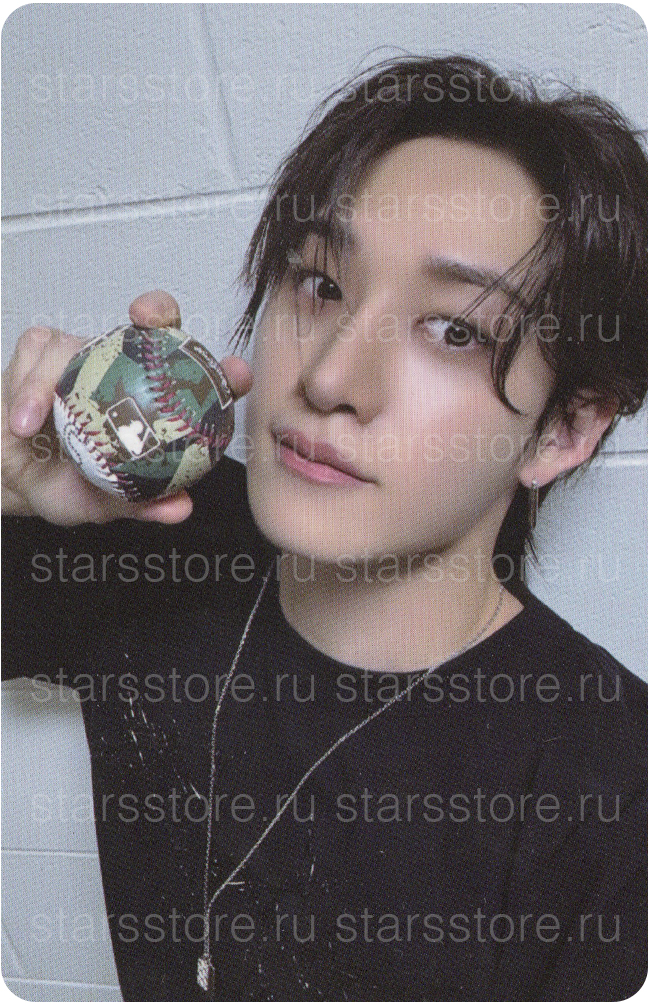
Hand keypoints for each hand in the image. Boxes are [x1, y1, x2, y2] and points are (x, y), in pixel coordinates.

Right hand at [1, 291, 252, 524]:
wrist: (12, 479)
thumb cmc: (64, 484)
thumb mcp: (102, 504)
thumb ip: (141, 505)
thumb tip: (179, 506)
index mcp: (152, 404)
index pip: (197, 380)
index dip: (221, 371)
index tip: (234, 374)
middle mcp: (122, 370)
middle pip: (151, 324)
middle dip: (156, 309)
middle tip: (146, 319)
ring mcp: (83, 356)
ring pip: (78, 341)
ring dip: (53, 377)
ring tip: (35, 421)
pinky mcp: (41, 352)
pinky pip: (37, 351)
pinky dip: (27, 386)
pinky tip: (22, 419)